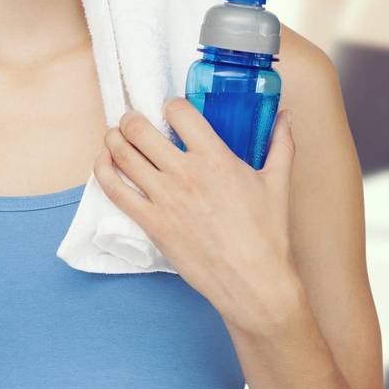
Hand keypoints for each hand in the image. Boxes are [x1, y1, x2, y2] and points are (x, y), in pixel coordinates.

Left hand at [93, 98, 301, 335]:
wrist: (254, 283)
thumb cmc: (267, 235)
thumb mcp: (277, 183)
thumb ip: (280, 144)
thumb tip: (285, 116)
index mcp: (216, 159)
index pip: (179, 112)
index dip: (171, 105)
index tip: (170, 110)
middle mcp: (186, 174)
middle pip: (139, 129)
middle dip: (131, 118)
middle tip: (133, 120)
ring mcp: (165, 199)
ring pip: (122, 155)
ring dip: (113, 139)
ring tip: (116, 136)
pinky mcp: (151, 223)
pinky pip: (114, 189)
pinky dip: (102, 170)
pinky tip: (104, 162)